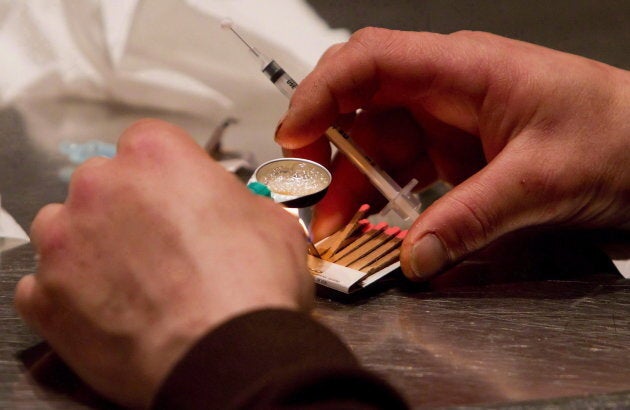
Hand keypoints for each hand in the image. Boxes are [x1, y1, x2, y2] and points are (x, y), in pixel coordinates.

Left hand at [15, 119, 313, 407]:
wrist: (229, 354)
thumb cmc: (253, 285)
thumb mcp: (270, 220)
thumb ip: (232, 201)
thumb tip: (228, 212)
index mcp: (155, 155)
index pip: (147, 143)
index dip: (166, 174)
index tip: (176, 197)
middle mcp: (99, 186)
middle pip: (102, 184)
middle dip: (126, 208)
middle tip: (158, 245)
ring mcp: (64, 242)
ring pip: (64, 228)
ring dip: (89, 246)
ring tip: (130, 281)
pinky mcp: (45, 297)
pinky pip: (46, 284)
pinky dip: (70, 295)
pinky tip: (109, 311)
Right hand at [276, 28, 629, 280]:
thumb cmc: (618, 135)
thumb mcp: (542, 177)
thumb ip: (473, 217)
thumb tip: (416, 255)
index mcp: (464, 70)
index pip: (372, 61)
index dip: (324, 92)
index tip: (296, 133)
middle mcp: (447, 91)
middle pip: (363, 105)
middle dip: (327, 145)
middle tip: (308, 187)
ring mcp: (449, 123)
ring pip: (377, 143)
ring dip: (351, 182)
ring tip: (336, 223)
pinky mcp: (455, 153)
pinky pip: (403, 170)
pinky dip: (382, 196)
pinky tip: (372, 220)